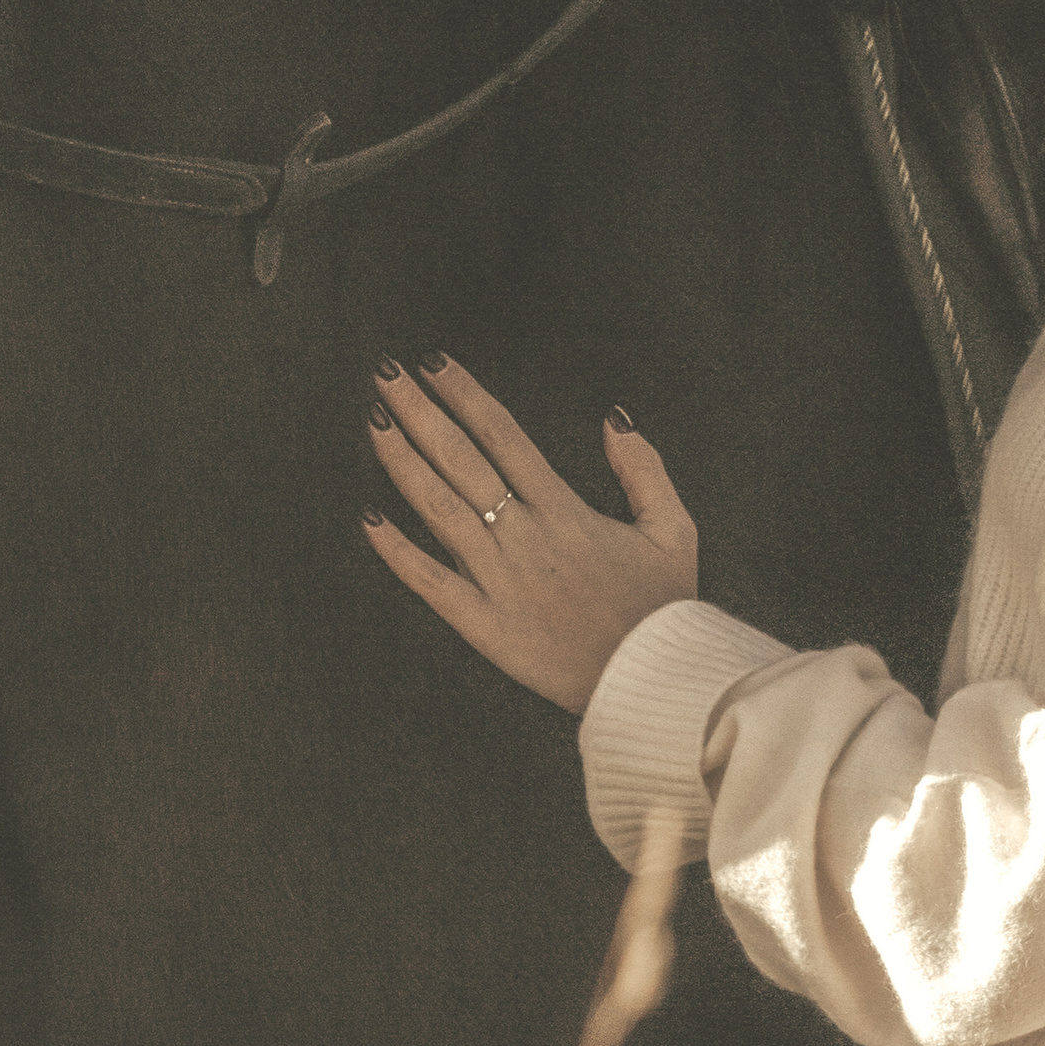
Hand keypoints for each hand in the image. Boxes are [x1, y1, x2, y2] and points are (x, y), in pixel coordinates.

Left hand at [362, 355, 696, 714]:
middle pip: (461, 459)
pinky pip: (430, 583)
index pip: (503, 436)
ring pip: (438, 509)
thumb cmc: (664, 606)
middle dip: (420, 411)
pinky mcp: (483, 624)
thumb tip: (612, 419)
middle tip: (386, 372)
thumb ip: (644, 469)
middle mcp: (525, 536)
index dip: (466, 395)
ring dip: (401, 461)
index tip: (435, 364)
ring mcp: (499, 580)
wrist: (650, 682)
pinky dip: (397, 552)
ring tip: (374, 421)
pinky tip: (369, 518)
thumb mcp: (674, 529)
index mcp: (565, 510)